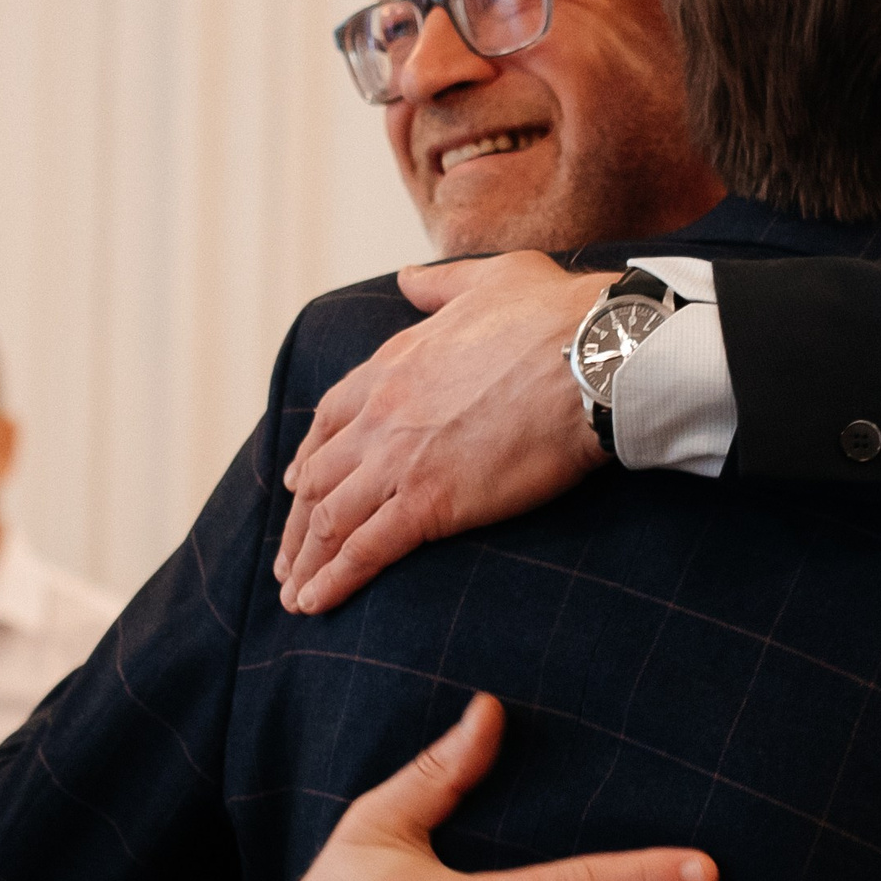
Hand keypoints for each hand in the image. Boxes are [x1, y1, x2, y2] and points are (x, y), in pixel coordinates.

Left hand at [274, 252, 612, 614]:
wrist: (592, 357)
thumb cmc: (556, 316)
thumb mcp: (488, 279)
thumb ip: (440, 285)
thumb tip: (408, 277)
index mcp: (393, 364)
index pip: (330, 419)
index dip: (311, 458)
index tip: (299, 485)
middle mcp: (382, 413)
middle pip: (320, 477)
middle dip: (298, 524)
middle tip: (288, 559)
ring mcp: (399, 459)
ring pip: (330, 519)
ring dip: (305, 561)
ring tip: (293, 596)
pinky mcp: (429, 502)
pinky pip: (365, 549)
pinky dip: (333, 581)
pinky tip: (316, 604)